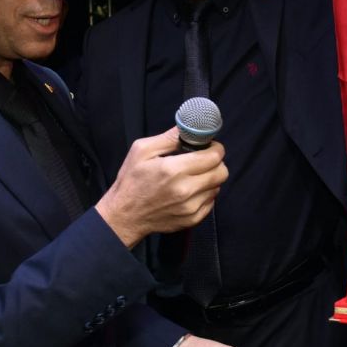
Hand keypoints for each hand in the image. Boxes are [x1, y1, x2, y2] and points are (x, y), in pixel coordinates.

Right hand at [95, 128, 227, 246]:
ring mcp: (190, 207)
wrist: (125, 216)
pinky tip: (189, 191)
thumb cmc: (131, 180)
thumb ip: (169, 137)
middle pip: (222, 172)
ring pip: (218, 187)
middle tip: (204, 160)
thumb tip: (190, 127)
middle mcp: (186, 190)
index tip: (210, 147)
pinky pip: (211, 202)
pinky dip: (205, 194)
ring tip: (193, 177)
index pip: (214, 157)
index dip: (215, 149)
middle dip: (216, 163)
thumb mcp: (142, 151)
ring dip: (210, 179)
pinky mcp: (192, 219)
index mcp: (173, 170)